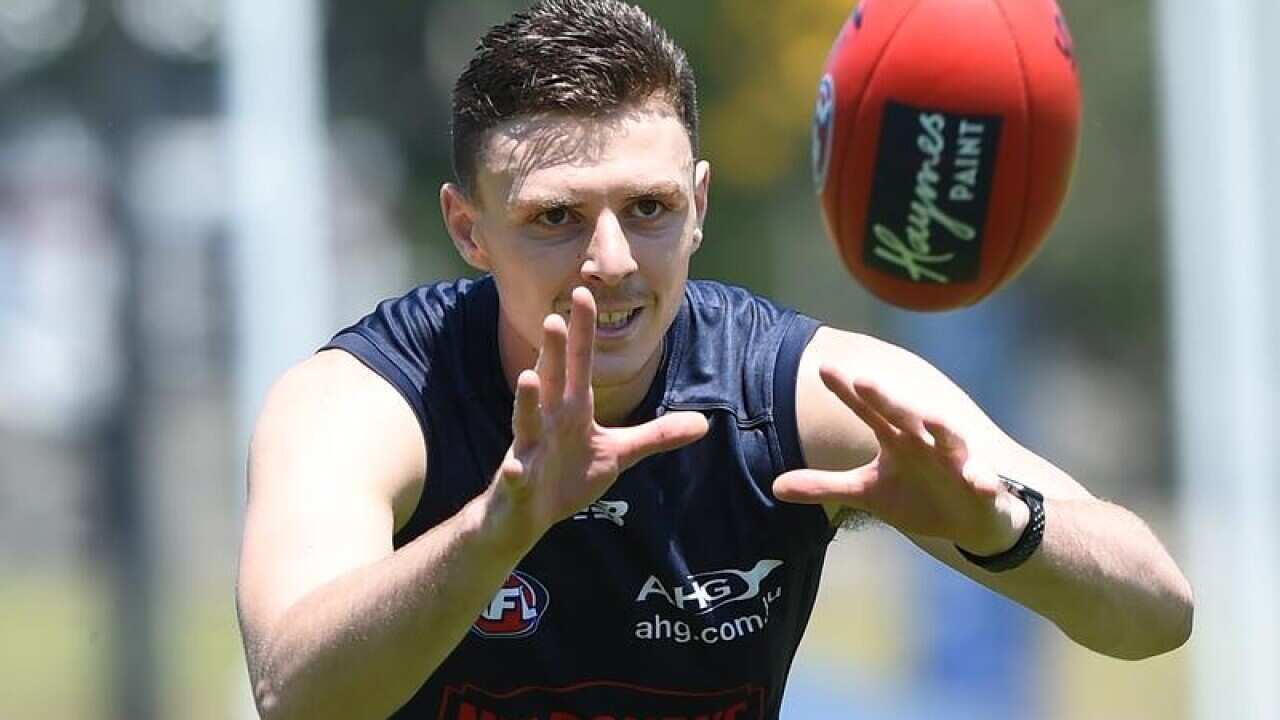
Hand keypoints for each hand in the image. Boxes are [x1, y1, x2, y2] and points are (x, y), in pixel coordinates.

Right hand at [487, 287, 708, 545]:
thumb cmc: (566, 478)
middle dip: (552, 353)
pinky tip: (515, 469)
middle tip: (553, 318)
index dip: (582, 332)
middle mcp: (547, 423)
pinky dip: (515, 474)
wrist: (523, 518)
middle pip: (551, 383)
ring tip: (526, 377)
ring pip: (526, 423)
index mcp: (572, 412)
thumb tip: (704, 422)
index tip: (585, 293)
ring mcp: (529, 452)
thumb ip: (655, 435)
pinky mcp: (517, 485)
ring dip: (526, 401)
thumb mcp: (617, 454)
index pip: (578, 366)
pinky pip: (515, 478)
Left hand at [773, 365, 1027, 553]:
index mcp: (896, 438)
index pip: (867, 410)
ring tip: (929, 418)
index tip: (823, 368)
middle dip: (886, 399)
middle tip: (864, 380)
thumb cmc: (917, 496)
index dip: (847, 392)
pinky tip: (980, 480)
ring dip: (941, 429)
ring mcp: (955, 461)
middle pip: (904, 416)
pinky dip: (982, 479)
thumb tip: (775, 486)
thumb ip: (824, 485)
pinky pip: (984, 480)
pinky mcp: (982, 485)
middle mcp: (924, 441)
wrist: (970, 519)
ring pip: (949, 440)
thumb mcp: (866, 493)